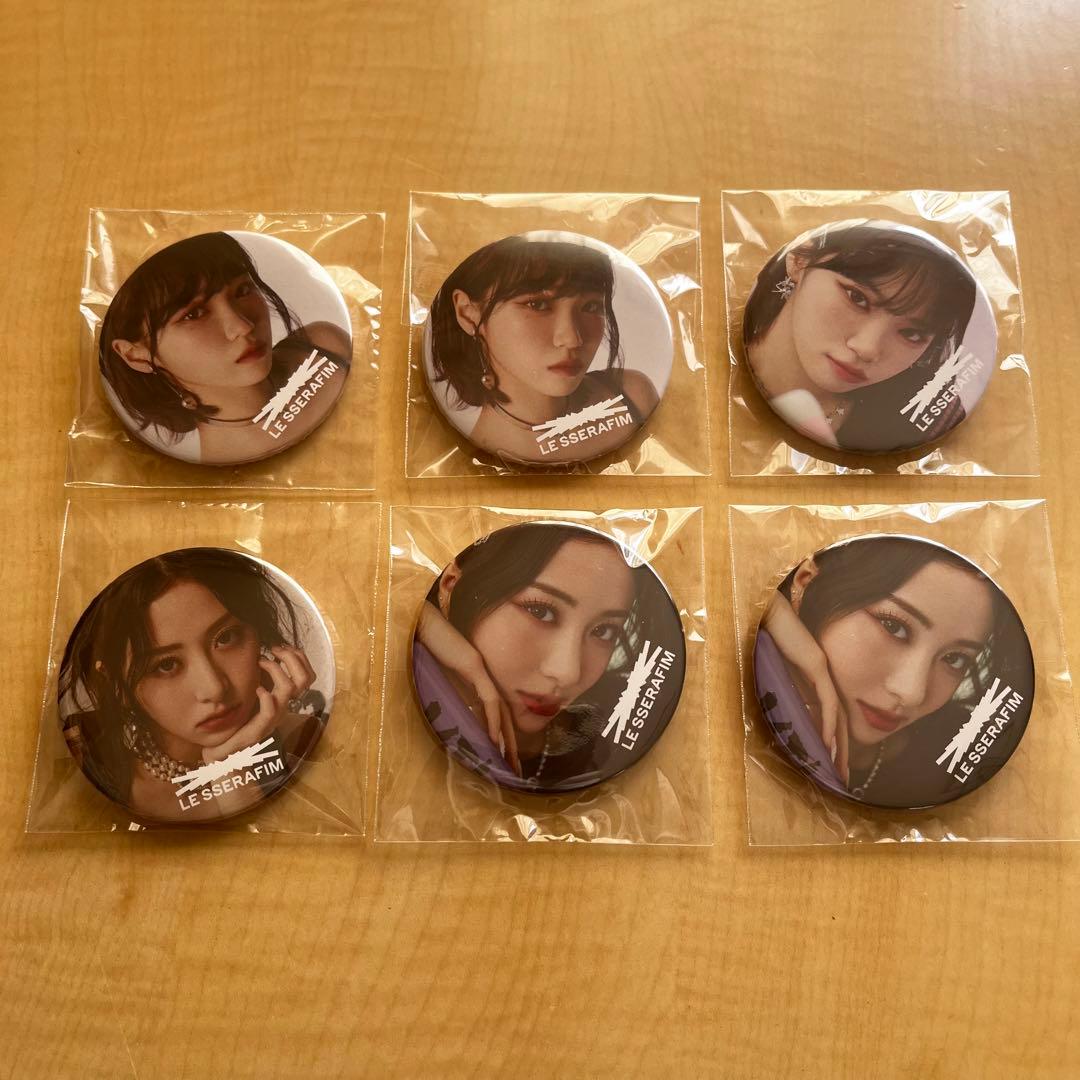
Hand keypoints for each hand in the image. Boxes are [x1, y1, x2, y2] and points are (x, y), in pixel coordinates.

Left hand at [201, 645, 315, 764]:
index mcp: (283, 699)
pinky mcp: (260, 729)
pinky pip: (271, 709)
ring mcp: (273, 718)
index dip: (299, 658)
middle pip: (305, 679)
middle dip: (292, 658)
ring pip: (290, 688)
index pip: (307, 676)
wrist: (224, 754)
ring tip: (261, 662)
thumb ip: (256, 678)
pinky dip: (266, 695)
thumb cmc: (236, 723)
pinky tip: (256, 688)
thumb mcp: (249, 695)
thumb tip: (256, 653)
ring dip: (276, 669)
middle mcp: (283, 707)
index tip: (282, 647)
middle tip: (275, 649)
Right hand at [416, 602, 520, 776]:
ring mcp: (482, 672)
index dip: (500, 734)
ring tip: (507, 761)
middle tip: (514, 769)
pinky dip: (492, 721)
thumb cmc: (426, 646)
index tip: (503, 757)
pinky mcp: (475, 668)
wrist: (423, 624)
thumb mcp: (437, 676)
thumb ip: (447, 692)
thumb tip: (448, 716)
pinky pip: (488, 700)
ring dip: (505, 737)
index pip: (494, 711)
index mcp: (477, 679)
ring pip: (500, 711)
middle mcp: (484, 677)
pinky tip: (494, 740)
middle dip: (509, 744)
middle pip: (503, 715)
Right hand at [762, 592, 848, 783]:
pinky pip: (827, 702)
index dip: (832, 741)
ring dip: (839, 745)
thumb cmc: (767, 637)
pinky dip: (828, 724)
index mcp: (815, 680)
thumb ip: (782, 690)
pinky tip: (828, 743)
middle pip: (838, 721)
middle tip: (842, 778)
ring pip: (837, 716)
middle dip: (841, 752)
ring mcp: (824, 672)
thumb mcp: (774, 672)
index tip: (831, 763)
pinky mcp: (818, 667)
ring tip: (837, 768)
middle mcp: (824, 678)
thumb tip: (781, 715)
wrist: (767, 613)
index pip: (828, 716)